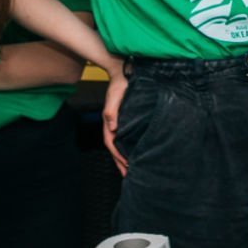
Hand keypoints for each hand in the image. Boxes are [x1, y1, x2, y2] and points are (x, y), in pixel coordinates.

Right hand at [101, 59, 128, 175]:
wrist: (125, 72)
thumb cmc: (120, 84)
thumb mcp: (115, 95)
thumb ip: (112, 110)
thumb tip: (113, 127)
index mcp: (109, 121)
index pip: (112, 143)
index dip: (118, 156)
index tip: (126, 166)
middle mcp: (114, 124)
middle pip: (115, 148)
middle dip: (121, 162)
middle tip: (130, 175)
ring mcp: (120, 123)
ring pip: (121, 144)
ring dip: (125, 157)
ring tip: (133, 169)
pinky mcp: (128, 119)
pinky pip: (127, 137)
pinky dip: (130, 147)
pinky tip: (137, 152)